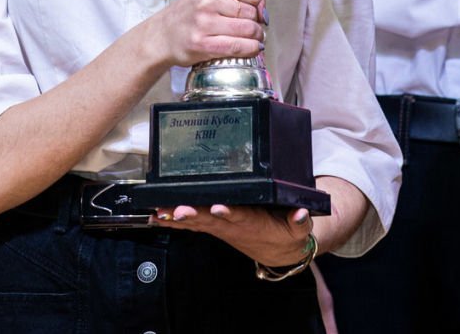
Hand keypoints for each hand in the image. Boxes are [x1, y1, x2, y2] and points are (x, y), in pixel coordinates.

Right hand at [144, 0, 264, 68]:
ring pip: (248, 29)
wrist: (163, 35)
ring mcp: (204, 23)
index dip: (261, 5)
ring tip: (254, 39)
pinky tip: (252, 48)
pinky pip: (238, 46)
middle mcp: (207, 1)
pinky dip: (251, 48)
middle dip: (258, 23)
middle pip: (251, 13)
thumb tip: (263, 9)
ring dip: (257, 37)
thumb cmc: (189, 13)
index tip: (259, 13)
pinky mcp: (203, 44)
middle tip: (254, 29)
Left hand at [152, 201, 312, 267]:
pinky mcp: (214, 226)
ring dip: (179, 218)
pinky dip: (174, 221)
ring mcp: (222, 227)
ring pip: (198, 222)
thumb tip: (301, 212)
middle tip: (179, 210)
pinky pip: (192, 225)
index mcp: (254, 223)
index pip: (241, 217)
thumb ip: (300, 220)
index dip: (229, 213)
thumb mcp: (299, 228)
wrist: (279, 251)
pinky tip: (158, 216)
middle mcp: (234, 226)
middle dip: (195, 215)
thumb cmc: (287, 232)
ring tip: (162, 212)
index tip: (218, 208)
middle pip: (212, 220)